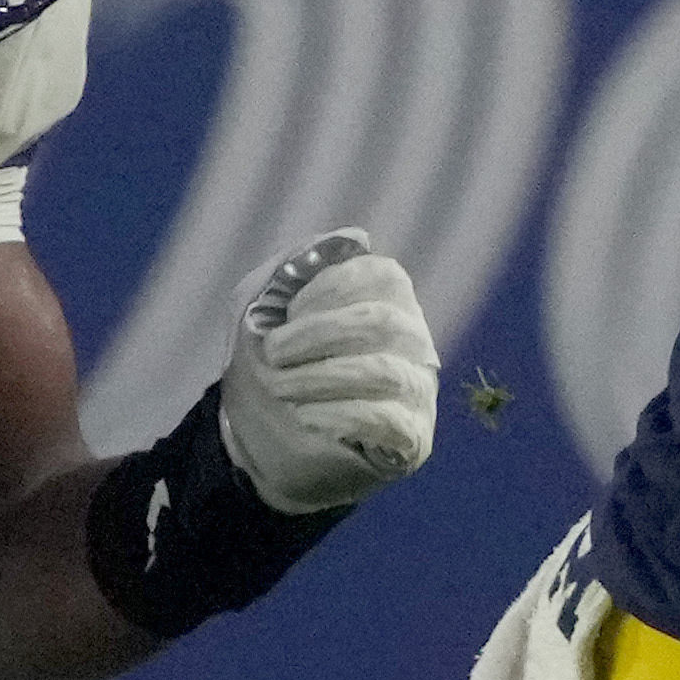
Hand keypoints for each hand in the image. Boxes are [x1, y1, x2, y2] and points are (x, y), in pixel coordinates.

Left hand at [218, 229, 437, 514]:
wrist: (264, 440)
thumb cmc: (273, 362)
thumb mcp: (262, 302)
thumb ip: (297, 262)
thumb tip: (356, 239)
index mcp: (389, 297)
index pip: (380, 277)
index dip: (326, 291)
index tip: (283, 316)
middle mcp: (414, 339)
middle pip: (382, 321)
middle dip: (316, 335)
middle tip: (271, 355)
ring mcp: (418, 389)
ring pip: (384, 372)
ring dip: (320, 378)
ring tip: (281, 389)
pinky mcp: (413, 438)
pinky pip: (388, 421)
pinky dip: (339, 415)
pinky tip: (306, 417)